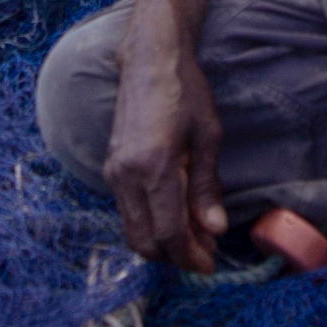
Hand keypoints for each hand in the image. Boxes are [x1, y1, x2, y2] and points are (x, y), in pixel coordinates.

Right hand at [102, 41, 227, 273]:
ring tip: (194, 236)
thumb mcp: (208, 137)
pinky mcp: (111, 168)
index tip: (211, 265)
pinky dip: (149, 225)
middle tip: (205, 252)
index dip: (191, 256)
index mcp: (154, 167)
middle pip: (146, 240)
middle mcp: (127, 175)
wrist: (150, 61)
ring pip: (133, 231)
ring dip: (162, 243)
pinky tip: (174, 216)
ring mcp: (114, 173)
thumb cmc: (185, 93)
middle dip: (176, 256)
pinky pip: (128, 212)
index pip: (169, 232)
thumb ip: (208, 187)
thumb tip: (215, 230)